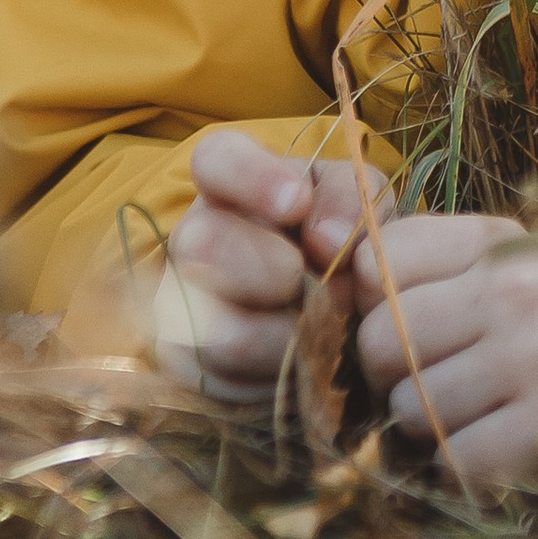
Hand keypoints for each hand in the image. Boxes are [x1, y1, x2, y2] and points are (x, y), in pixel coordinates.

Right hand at [157, 129, 374, 398]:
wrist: (337, 327)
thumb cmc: (342, 249)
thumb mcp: (357, 208)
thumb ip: (351, 202)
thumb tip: (327, 239)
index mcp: (232, 183)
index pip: (215, 157)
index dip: (252, 177)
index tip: (298, 203)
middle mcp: (193, 237)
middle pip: (200, 243)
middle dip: (269, 269)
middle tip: (315, 283)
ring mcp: (180, 305)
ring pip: (214, 325)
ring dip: (284, 335)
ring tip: (324, 330)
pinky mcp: (184, 368)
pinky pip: (220, 381)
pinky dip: (272, 379)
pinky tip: (301, 365)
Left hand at [352, 210, 537, 495]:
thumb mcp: (484, 286)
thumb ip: (412, 276)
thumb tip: (335, 280)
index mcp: (499, 239)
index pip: (378, 260)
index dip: (378, 308)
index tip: (418, 330)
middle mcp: (523, 284)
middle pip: (380, 340)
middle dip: (396, 379)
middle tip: (448, 386)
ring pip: (410, 408)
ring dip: (432, 431)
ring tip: (482, 417)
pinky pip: (455, 459)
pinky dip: (467, 472)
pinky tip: (505, 451)